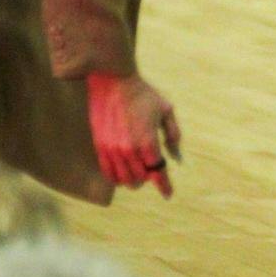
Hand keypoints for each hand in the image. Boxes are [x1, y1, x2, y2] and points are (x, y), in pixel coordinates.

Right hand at [86, 72, 178, 197]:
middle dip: (149, 177)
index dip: (164, 185)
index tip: (168, 194)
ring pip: (123, 179)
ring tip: (139, 172)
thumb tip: (175, 156)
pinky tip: (122, 173)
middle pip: (140, 178)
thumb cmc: (143, 95)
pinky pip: (108, 172)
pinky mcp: (99, 147)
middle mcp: (129, 149)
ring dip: (133, 179)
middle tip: (153, 170)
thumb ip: (173, 135)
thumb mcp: (166, 111)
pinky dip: (117, 177)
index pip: (157, 172)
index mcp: (147, 141)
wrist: (113, 82)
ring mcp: (112, 149)